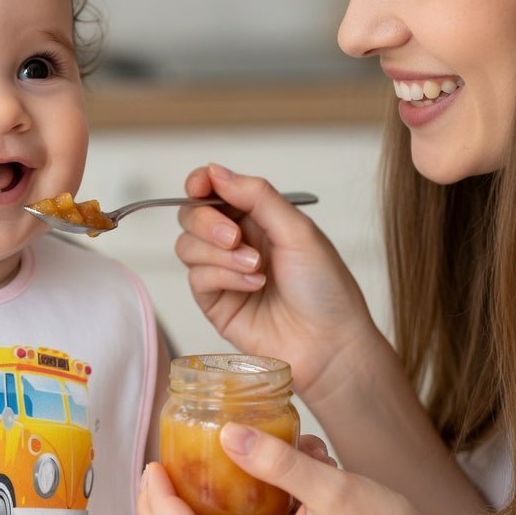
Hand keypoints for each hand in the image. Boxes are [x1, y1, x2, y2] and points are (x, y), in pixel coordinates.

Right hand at [176, 163, 374, 397]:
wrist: (329, 344)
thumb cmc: (325, 288)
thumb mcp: (298, 230)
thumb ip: (256, 195)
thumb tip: (215, 170)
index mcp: (259, 218)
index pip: (214, 190)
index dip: (200, 183)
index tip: (201, 186)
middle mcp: (237, 242)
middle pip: (192, 216)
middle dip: (208, 222)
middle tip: (236, 237)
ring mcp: (223, 273)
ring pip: (187, 246)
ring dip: (219, 254)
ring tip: (256, 268)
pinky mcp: (214, 302)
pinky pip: (196, 277)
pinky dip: (223, 276)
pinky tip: (253, 286)